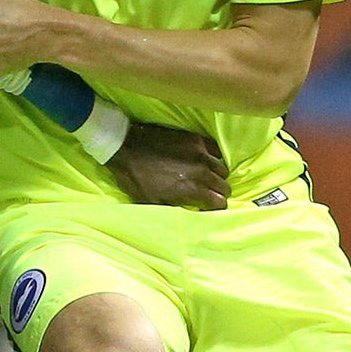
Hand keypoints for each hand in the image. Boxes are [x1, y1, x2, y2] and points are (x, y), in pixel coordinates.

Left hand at [108, 123, 231, 209]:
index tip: (209, 206)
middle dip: (219, 193)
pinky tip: (205, 160)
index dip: (215, 207)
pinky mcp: (195, 139)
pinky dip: (213, 157)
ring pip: (223, 168)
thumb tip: (190, 212)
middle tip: (209, 193)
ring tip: (207, 177)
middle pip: (225, 186)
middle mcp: (201, 172)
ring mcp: (200, 153)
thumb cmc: (136, 179)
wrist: (126, 148)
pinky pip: (216, 149)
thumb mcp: (153, 202)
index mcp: (191, 190)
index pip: (220, 203)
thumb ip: (176, 207)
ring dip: (217, 175)